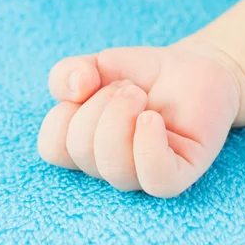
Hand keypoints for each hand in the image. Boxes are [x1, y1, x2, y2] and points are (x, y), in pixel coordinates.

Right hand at [38, 43, 242, 197]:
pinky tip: (151, 118)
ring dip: (121, 116)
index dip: (63, 113)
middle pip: (81, 150)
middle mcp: (109, 165)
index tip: (89, 86)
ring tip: (139, 95)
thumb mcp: (95, 64)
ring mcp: (143, 173)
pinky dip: (148, 145)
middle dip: (100, 104)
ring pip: (114, 168)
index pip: (52, 148)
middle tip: (126, 88)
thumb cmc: (141, 74)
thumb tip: (74, 90)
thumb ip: (67, 73)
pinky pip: (157, 179)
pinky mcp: (179, 172)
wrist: (192, 66)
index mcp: (84, 145)